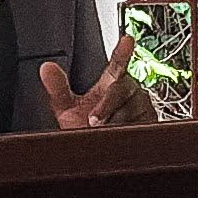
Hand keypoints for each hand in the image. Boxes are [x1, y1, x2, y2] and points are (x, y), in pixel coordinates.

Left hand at [39, 35, 156, 129]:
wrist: (100, 156)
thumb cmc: (86, 129)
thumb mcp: (67, 109)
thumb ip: (58, 87)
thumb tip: (46, 68)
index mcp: (110, 82)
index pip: (117, 64)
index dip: (122, 52)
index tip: (127, 40)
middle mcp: (128, 91)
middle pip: (119, 90)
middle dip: (106, 106)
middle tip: (93, 121)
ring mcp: (141, 107)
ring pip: (129, 110)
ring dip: (114, 123)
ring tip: (102, 133)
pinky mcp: (150, 122)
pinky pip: (140, 124)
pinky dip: (126, 132)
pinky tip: (118, 138)